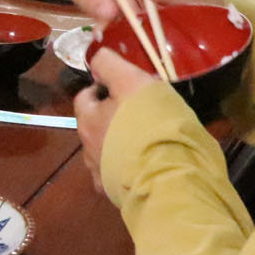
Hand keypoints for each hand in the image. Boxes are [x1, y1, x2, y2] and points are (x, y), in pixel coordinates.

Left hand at [73, 49, 161, 193]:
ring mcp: (102, 175)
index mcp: (88, 120)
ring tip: (148, 138)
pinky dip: (129, 167)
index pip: (84, 97)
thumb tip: (96, 59)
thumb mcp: (132, 82)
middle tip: (142, 110)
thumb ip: (110, 66)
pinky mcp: (119, 195)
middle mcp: (88, 149)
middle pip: (95, 125)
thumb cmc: (151, 125)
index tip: (125, 86)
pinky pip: (120, 175)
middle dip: (113, 115)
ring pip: (107, 151)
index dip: (102, 87)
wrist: (169, 178)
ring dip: (120, 142)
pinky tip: (148, 163)